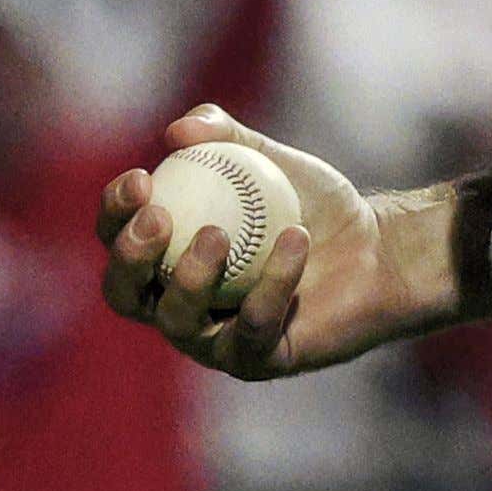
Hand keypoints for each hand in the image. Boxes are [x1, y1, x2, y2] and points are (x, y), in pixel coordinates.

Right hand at [95, 107, 387, 381]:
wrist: (375, 249)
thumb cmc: (309, 204)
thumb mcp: (264, 155)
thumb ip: (223, 134)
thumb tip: (178, 130)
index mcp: (164, 257)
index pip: (118, 240)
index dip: (115, 213)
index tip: (142, 179)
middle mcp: (178, 304)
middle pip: (124, 294)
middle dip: (129, 257)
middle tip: (159, 218)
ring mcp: (215, 340)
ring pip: (178, 322)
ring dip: (189, 277)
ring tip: (219, 234)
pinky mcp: (258, 360)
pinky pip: (252, 330)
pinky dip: (272, 284)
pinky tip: (294, 241)